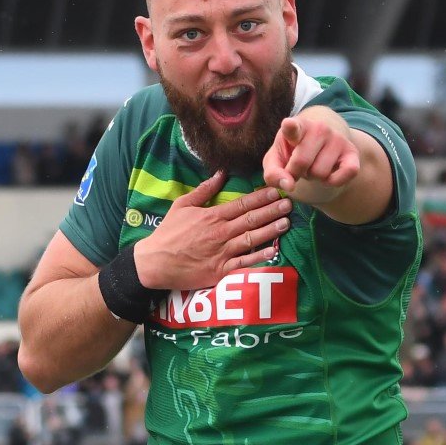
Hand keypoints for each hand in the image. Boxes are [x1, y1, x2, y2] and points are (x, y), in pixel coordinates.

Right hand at [134, 171, 290, 290]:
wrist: (155, 262)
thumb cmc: (168, 233)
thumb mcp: (182, 206)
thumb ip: (203, 191)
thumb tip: (221, 174)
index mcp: (212, 216)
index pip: (242, 204)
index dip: (261, 197)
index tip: (276, 191)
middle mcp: (221, 232)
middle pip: (252, 219)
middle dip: (272, 210)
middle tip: (289, 203)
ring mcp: (222, 252)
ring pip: (252, 239)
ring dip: (271, 230)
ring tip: (286, 222)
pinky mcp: (220, 270)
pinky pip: (244, 263)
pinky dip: (259, 257)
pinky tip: (273, 251)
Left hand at [262, 110, 359, 202]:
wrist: (318, 148)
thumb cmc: (291, 154)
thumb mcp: (276, 161)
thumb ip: (273, 174)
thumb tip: (289, 185)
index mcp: (296, 127)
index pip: (293, 127)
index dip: (290, 127)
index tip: (288, 125)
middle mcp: (318, 128)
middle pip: (302, 163)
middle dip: (297, 173)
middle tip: (298, 167)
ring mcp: (337, 138)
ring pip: (320, 173)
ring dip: (314, 177)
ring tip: (313, 166)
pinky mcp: (352, 152)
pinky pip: (345, 175)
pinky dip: (334, 182)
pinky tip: (329, 174)